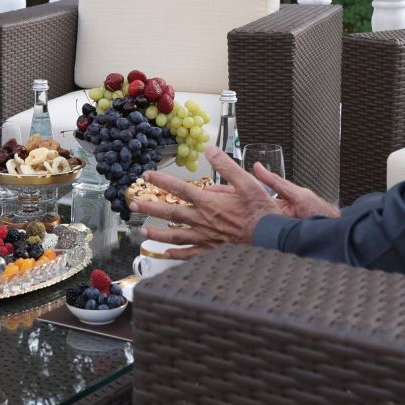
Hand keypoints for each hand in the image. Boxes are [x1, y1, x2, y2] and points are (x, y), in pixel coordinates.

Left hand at [132, 147, 336, 257]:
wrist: (271, 237)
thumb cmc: (260, 210)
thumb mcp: (247, 182)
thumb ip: (226, 165)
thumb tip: (209, 149)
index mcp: (209, 202)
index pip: (179, 188)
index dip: (161, 180)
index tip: (146, 175)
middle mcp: (203, 221)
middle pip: (170, 212)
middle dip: (149, 207)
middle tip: (132, 203)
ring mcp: (206, 238)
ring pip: (175, 236)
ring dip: (157, 233)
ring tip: (142, 232)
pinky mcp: (212, 251)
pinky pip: (189, 254)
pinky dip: (175, 255)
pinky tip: (165, 254)